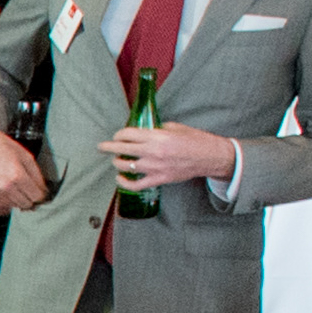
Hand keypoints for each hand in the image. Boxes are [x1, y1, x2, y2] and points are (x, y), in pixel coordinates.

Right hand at [0, 130, 49, 214]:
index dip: (41, 194)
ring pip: (15, 206)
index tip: (41, 190)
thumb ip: (37, 176)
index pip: (36, 196)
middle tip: (30, 188)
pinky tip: (8, 189)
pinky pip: (3, 205)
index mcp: (17, 175)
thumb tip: (43, 190)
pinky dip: (8, 200)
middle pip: (26, 204)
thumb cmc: (4, 147)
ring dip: (19, 199)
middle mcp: (5, 187)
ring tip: (17, 186)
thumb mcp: (26, 156)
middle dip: (31, 198)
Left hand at [104, 120, 230, 192]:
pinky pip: (135, 185)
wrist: (209, 157)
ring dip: (117, 162)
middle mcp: (152, 152)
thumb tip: (142, 132)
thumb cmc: (194, 140)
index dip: (118, 134)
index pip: (128, 134)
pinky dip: (124, 183)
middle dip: (108, 147)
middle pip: (121, 149)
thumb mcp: (175, 127)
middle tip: (101, 147)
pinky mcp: (158, 179)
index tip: (116, 135)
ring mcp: (154, 167)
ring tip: (116, 160)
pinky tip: (120, 178)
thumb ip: (156, 130)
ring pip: (124, 166)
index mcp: (157, 136)